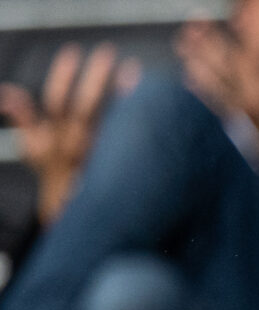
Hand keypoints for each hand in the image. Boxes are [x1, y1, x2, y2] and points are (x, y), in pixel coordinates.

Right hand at [0, 46, 132, 223]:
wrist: (78, 220)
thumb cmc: (58, 178)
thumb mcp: (38, 152)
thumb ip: (26, 123)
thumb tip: (8, 94)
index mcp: (56, 140)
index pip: (56, 101)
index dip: (63, 75)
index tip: (73, 51)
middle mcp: (77, 148)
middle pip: (86, 107)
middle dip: (95, 78)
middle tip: (107, 51)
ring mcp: (98, 159)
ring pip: (112, 124)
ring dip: (124, 97)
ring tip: (136, 71)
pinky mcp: (118, 171)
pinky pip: (132, 146)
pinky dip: (141, 123)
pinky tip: (155, 104)